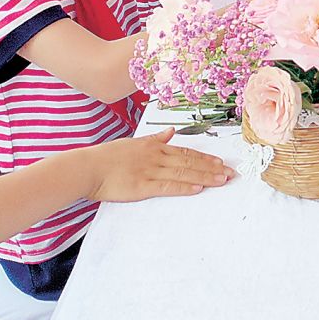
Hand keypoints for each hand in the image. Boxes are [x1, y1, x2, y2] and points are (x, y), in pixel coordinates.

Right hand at [85, 129, 234, 201]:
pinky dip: (185, 186)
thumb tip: (169, 131)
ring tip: (222, 179)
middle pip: (190, 162)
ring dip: (205, 176)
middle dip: (212, 167)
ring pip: (183, 173)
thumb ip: (154, 139)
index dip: (205, 157)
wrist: (87, 167)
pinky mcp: (143, 186)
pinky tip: (199, 188)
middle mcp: (156, 157)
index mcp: (155, 147)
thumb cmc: (107, 157)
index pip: (186, 152)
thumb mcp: (134, 142)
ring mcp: (151, 171)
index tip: (221, 161)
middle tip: (231, 172)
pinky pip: (168, 186)